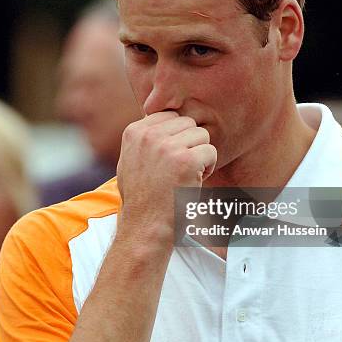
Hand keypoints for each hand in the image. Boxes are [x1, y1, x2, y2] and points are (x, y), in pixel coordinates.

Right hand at [116, 111, 216, 245]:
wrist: (145, 227)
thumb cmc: (142, 197)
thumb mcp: (131, 160)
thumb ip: (145, 137)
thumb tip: (161, 114)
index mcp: (134, 131)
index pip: (170, 115)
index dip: (177, 137)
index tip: (169, 159)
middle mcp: (148, 135)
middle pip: (188, 123)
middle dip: (190, 144)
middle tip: (179, 169)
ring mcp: (167, 147)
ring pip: (202, 135)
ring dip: (200, 156)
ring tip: (185, 176)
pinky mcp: (186, 160)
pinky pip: (211, 152)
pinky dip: (208, 168)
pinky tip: (193, 182)